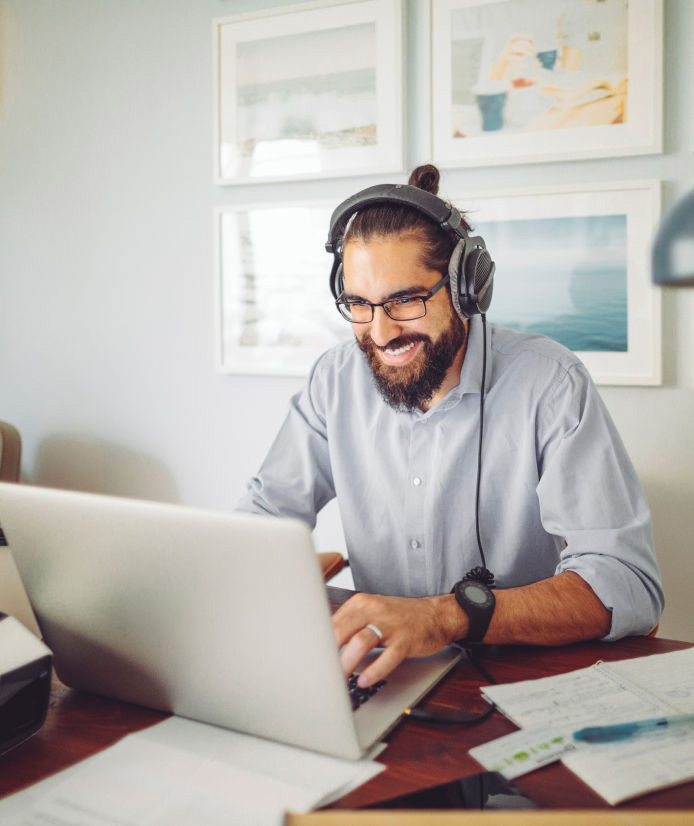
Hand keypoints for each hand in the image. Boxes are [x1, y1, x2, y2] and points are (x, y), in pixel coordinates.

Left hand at [331, 592, 464, 687]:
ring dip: (347, 662)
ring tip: (339, 679)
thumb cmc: (399, 617)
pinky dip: (374, 670)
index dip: (319, 643)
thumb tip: (323, 646)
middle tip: (320, 672)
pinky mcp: (406, 639)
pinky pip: (388, 656)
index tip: (310, 660)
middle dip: (328, 654)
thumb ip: (349, 625)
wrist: (435, 614)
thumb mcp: (372, 612)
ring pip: (361, 641)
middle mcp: (373, 609)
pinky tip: (365, 680)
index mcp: (361, 603)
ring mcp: (391, 624)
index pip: (332, 622)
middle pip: (342, 630)